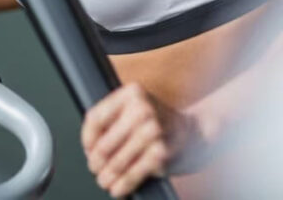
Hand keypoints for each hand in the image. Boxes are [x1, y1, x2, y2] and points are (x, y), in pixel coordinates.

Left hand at [81, 83, 207, 197]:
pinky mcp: (161, 153)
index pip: (95, 117)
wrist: (195, 134)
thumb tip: (90, 146)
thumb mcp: (135, 109)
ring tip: (104, 180)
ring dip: (107, 176)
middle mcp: (142, 109)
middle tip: (95, 168)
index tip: (88, 149)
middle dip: (96, 161)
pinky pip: (133, 173)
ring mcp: (153, 130)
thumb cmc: (158, 123)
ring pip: (116, 161)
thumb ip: (112, 119)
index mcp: (131, 93)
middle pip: (104, 143)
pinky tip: (117, 188)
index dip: (87, 138)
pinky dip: (123, 184)